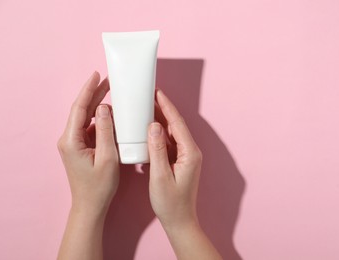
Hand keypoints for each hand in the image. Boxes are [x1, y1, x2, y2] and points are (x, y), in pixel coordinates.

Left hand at [57, 71, 118, 216]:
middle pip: (82, 110)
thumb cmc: (99, 186)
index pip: (79, 108)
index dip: (88, 90)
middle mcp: (69, 139)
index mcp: (71, 140)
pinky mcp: (80, 147)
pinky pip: (90, 128)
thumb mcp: (108, 158)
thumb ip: (106, 131)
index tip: (96, 75)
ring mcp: (73, 143)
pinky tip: (112, 116)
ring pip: (86, 118)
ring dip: (98, 106)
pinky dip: (100, 120)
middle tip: (109, 80)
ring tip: (112, 94)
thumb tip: (103, 108)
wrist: (91, 205)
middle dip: (95, 94)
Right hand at [148, 90, 221, 258]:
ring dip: (161, 119)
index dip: (167, 106)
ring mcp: (186, 156)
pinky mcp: (180, 161)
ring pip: (173, 132)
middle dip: (164, 109)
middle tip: (150, 95)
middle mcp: (191, 152)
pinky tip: (150, 128)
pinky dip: (160, 133)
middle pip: (176, 125)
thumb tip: (153, 126)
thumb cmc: (170, 203)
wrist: (179, 220)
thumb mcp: (160, 176)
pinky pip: (170, 142)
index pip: (177, 123)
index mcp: (190, 153)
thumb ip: (157, 150)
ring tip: (148, 107)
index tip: (157, 93)